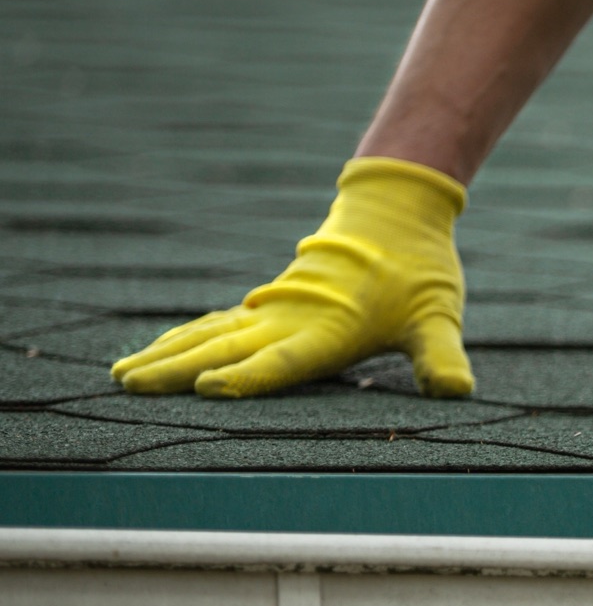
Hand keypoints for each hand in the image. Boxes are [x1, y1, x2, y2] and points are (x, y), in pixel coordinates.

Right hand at [112, 157, 473, 398]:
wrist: (396, 214)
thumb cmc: (420, 271)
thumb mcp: (438, 316)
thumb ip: (441, 356)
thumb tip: (457, 390)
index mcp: (331, 328)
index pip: (286, 359)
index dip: (250, 376)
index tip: (209, 388)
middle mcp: (293, 319)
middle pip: (228, 348)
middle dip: (179, 369)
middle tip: (130, 385)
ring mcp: (275, 310)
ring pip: (211, 335)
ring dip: (167, 355)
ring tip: (122, 376)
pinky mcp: (269, 305)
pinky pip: (217, 324)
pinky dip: (183, 339)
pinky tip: (154, 354)